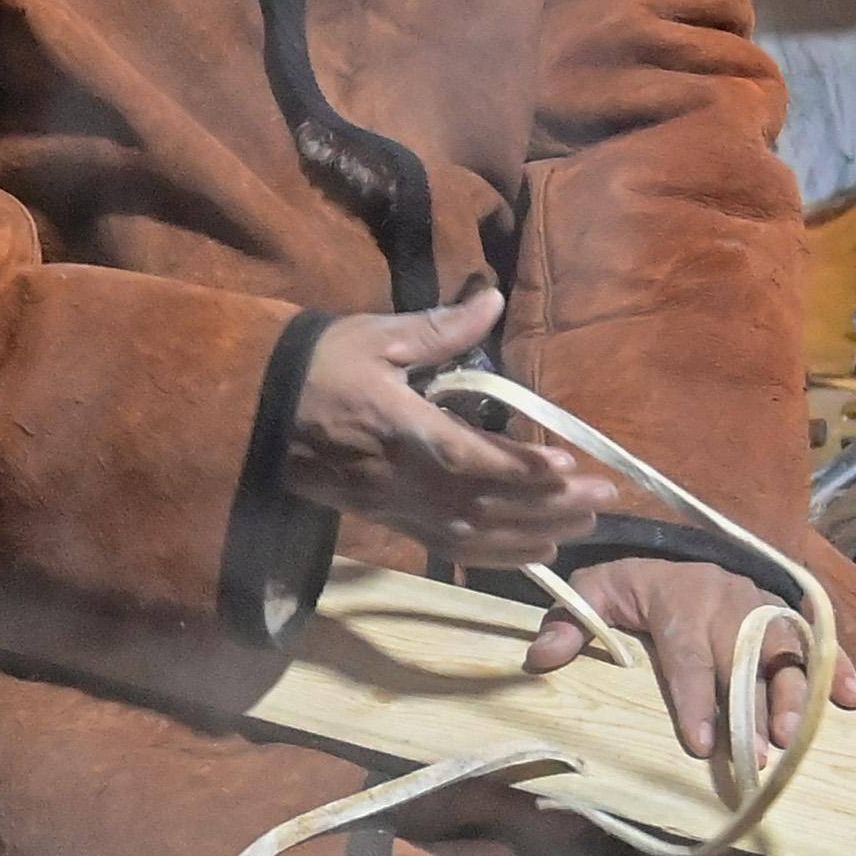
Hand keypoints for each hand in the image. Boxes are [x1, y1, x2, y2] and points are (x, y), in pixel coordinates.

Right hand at [276, 288, 616, 568]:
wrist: (252, 414)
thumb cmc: (316, 366)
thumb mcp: (374, 336)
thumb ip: (439, 328)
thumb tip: (493, 299)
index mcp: (397, 427)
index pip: (464, 455)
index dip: (516, 466)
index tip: (565, 466)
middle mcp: (399, 477)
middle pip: (483, 501)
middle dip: (547, 503)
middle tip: (602, 495)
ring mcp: (393, 506)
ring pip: (472, 533)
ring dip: (531, 533)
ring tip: (584, 525)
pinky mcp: (388, 520)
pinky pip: (447, 547)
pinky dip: (496, 555)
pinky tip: (536, 552)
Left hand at [525, 555, 855, 782]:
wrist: (673, 554)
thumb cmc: (631, 587)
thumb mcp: (593, 594)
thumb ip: (568, 624)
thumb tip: (539, 659)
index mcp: (677, 600)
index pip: (687, 654)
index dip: (694, 699)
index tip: (701, 743)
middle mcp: (726, 601)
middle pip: (745, 656)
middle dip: (756, 703)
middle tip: (766, 746)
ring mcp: (762, 605)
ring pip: (786, 648)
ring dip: (796, 692)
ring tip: (797, 736)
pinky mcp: (787, 613)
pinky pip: (817, 638)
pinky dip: (840, 666)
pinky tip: (853, 700)